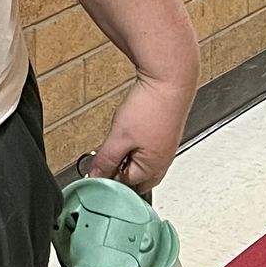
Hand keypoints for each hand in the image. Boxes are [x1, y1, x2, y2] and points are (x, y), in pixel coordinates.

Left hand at [88, 71, 194, 193]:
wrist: (169, 80)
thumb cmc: (150, 107)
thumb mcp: (119, 137)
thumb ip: (106, 159)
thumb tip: (96, 176)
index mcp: (154, 168)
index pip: (128, 185)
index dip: (109, 177)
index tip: (97, 167)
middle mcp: (163, 160)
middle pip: (138, 177)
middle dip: (121, 171)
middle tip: (106, 157)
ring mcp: (166, 146)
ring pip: (142, 161)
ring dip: (128, 156)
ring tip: (117, 141)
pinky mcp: (165, 133)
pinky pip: (148, 147)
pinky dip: (136, 145)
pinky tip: (129, 132)